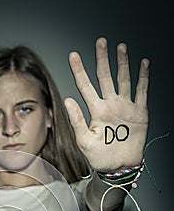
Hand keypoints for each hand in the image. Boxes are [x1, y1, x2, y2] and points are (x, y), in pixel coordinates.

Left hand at [65, 37, 148, 170]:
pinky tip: (143, 63)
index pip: (85, 86)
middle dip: (102, 59)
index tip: (73, 56)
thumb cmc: (99, 157)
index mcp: (95, 111)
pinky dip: (143, 77)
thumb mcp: (83, 141)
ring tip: (120, 47)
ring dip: (122, 63)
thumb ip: (76, 120)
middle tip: (100, 42)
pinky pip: (141, 91)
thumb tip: (67, 100)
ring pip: (123, 80)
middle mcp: (109, 105)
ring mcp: (125, 107)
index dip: (79, 71)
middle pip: (105, 77)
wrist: (118, 167)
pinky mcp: (139, 112)